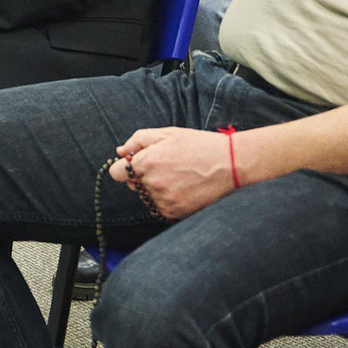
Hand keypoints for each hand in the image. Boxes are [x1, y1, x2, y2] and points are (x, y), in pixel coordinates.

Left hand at [107, 127, 242, 218]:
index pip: (116, 173)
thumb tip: (120, 151)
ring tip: (178, 177)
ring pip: (147, 197)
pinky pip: (160, 208)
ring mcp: (164, 201)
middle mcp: (152, 184)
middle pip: (132, 185)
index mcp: (147, 162)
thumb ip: (138, 140)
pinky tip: (183, 188)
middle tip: (166, 166)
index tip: (136, 163)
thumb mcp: (168, 133)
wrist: (231, 164)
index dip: (124, 166)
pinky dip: (167, 200)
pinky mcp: (175, 213)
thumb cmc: (199, 146)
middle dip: (142, 176)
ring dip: (156, 189)